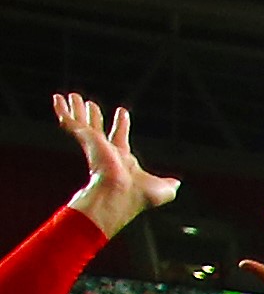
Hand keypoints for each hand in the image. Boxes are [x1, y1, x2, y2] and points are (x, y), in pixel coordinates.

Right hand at [53, 95, 174, 235]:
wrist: (120, 195)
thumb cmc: (138, 197)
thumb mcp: (162, 190)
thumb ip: (168, 185)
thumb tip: (176, 184)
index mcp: (121, 160)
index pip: (120, 138)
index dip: (121, 124)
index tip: (122, 111)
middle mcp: (105, 152)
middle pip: (97, 129)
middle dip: (94, 117)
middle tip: (90, 104)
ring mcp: (94, 146)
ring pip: (82, 123)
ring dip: (77, 110)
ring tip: (74, 96)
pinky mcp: (86, 139)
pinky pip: (70, 122)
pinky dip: (63, 111)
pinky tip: (57, 99)